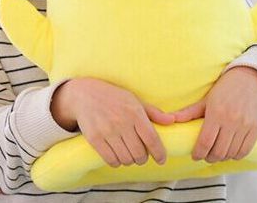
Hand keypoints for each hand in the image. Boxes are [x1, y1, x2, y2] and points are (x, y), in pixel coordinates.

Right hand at [51, 77, 174, 167]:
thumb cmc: (113, 97)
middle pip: (139, 154)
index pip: (152, 139)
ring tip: (129, 153)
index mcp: (134, 112)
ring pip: (126, 159)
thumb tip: (172, 121)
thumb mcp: (134, 99)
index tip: (161, 160)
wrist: (85, 94)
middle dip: (143, 158)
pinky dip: (117, 162)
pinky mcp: (95, 139)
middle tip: (141, 154)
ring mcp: (107, 131)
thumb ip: (153, 112)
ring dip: (130, 160)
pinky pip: (111, 160)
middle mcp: (121, 122)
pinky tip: (117, 155)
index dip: (159, 153)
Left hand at [173, 67, 256, 162]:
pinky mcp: (256, 129)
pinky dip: (235, 156)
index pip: (205, 141)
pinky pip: (245, 151)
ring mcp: (245, 125)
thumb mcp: (206, 99)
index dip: (198, 153)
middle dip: (209, 158)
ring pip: (231, 153)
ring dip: (222, 158)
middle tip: (204, 156)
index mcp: (216, 112)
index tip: (194, 156)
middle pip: (218, 151)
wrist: (248, 79)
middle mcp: (231, 120)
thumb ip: (189, 112)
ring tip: (215, 154)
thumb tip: (170, 120)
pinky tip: (229, 152)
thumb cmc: (224, 89)